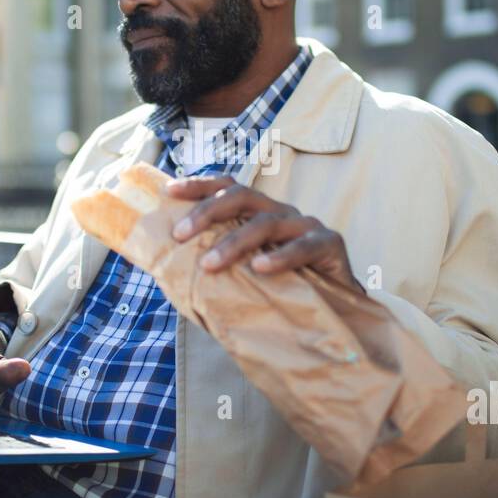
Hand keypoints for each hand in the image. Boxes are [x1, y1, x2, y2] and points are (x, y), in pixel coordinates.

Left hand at [166, 173, 365, 294]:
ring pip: (266, 223)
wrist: (332, 312)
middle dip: (207, 212)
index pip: (227, 187)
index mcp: (259, 213)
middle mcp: (281, 212)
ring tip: (209, 263)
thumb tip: (166, 272)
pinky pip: (303, 247)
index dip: (199, 186)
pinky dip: (280, 256)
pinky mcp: (329, 244)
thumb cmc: (281, 291)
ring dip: (234, 242)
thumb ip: (216, 267)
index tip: (169, 191)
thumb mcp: (244, 275)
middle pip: (242, 197)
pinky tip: (260, 268)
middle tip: (179, 235)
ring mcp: (306, 225)